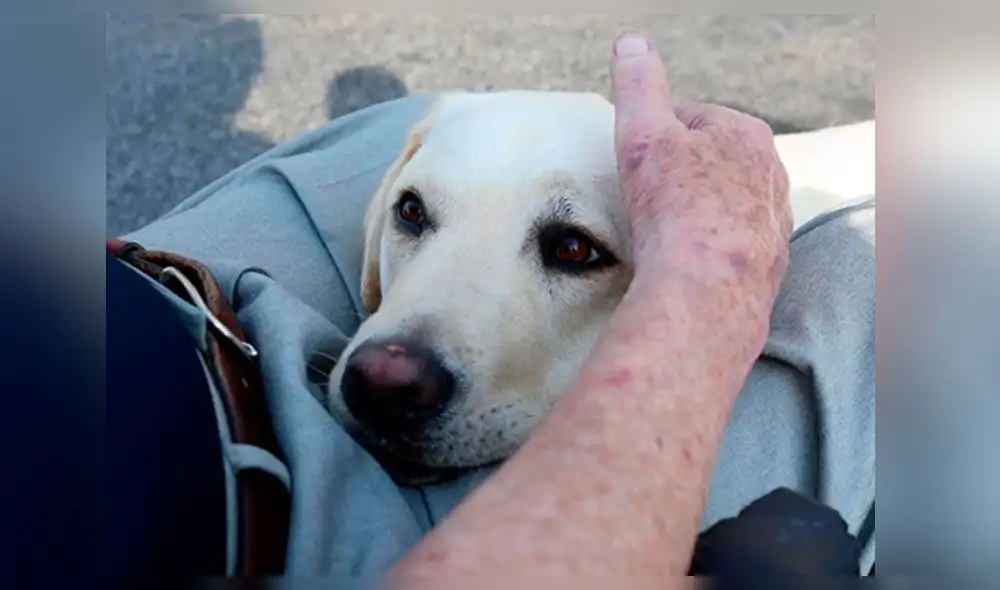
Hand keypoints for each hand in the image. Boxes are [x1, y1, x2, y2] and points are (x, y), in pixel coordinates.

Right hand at [611, 31, 792, 351]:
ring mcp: (775, 223)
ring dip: (698, 214)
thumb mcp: (644, 134)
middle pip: (712, 164)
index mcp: (746, 134)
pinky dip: (710, 250)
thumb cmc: (675, 211)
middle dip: (681, 176)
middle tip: (645, 199)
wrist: (705, 292)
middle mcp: (772, 176)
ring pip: (726, 206)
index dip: (655, 138)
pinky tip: (686, 261)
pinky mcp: (770, 265)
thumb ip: (638, 86)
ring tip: (664, 233)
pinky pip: (732, 247)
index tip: (635, 161)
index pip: (692, 120)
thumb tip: (632, 44)